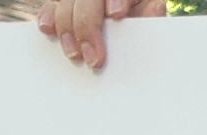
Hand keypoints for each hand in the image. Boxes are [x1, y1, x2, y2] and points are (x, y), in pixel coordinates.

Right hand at [36, 0, 163, 66]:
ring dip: (67, 28)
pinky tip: (48, 29)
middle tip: (94, 58)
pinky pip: (52, 5)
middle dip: (87, 26)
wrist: (123, 10)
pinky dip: (48, 16)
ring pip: (66, 3)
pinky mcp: (64, 4)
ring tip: (74, 54)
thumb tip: (157, 10)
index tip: (117, 15)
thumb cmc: (139, 10)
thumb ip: (152, 11)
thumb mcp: (150, 8)